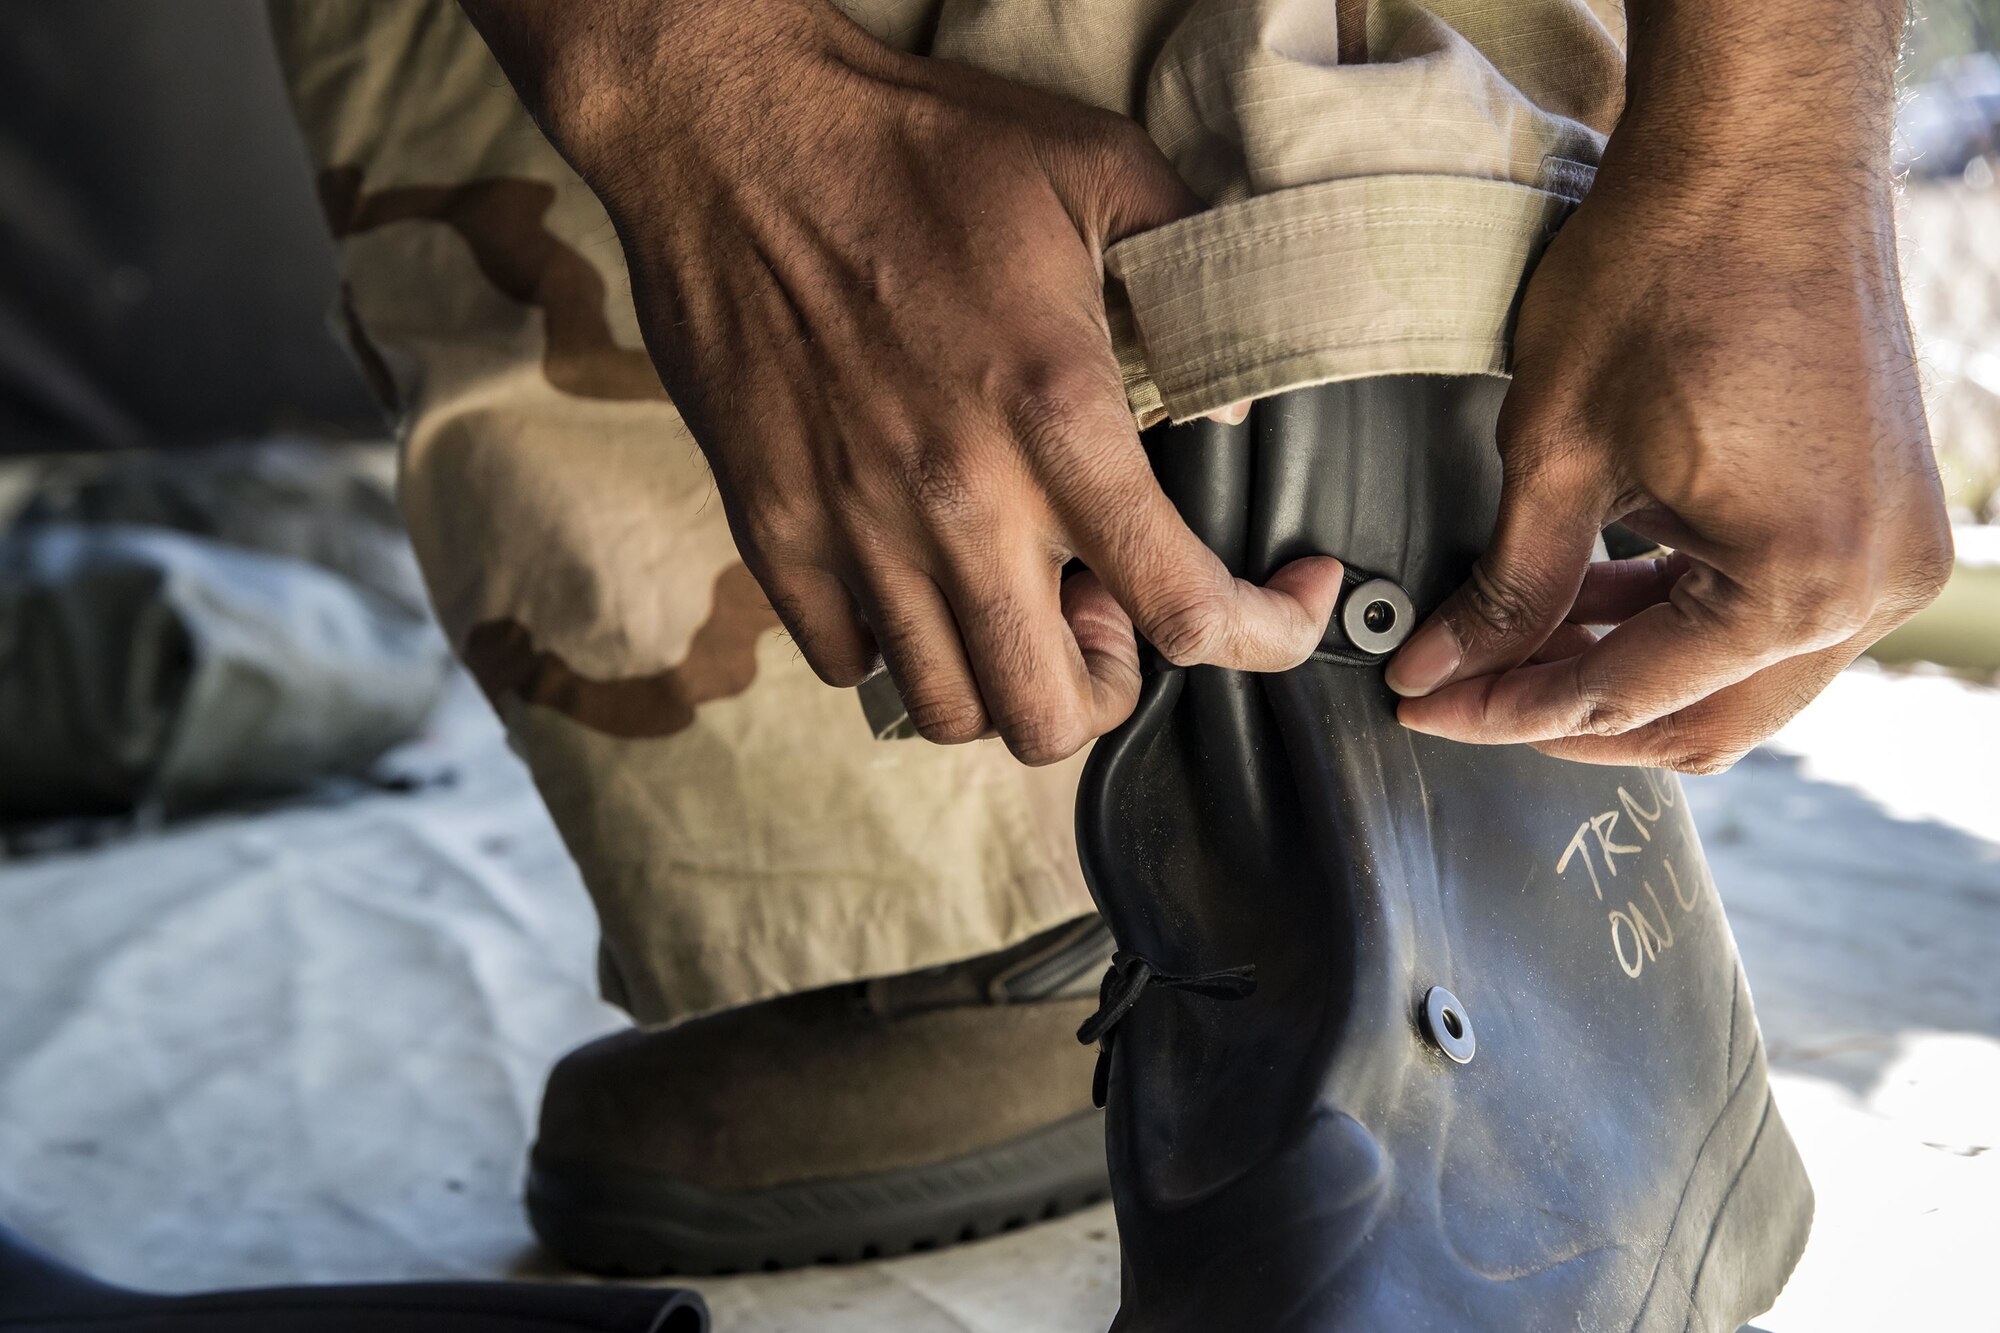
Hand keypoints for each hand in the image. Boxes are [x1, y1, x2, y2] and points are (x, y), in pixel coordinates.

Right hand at [464, 0, 1338, 764]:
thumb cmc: (917, 147)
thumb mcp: (1099, 171)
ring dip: (1004, 678)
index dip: (1266, 638)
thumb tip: (1234, 405)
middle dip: (1109, 687)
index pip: (1186, 609)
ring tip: (1012, 596)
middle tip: (1107, 604)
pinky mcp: (773, 530)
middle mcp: (958, 502)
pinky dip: (894, 649)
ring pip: (949, 711)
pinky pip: (843, 664)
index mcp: (1057, 416)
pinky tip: (914, 577)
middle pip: (1053, 715)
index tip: (1287, 604)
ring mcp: (854, 529)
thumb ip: (1193, 284)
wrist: (730, 134)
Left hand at [1387, 92, 1952, 772]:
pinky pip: (1773, 613)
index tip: (1429, 708)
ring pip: (1738, 678)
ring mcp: (1889, 551)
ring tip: (1515, 641)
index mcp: (1796, 582)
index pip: (1623, 697)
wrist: (1757, 154)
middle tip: (1466, 693)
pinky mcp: (1879, 514)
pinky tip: (1594, 594)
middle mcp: (1868, 586)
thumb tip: (1440, 669)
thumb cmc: (1666, 270)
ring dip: (1625, 671)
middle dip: (1570, 714)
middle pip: (1697, 719)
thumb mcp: (1557, 452)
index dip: (1507, 712)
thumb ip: (1507, 588)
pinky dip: (1680, 619)